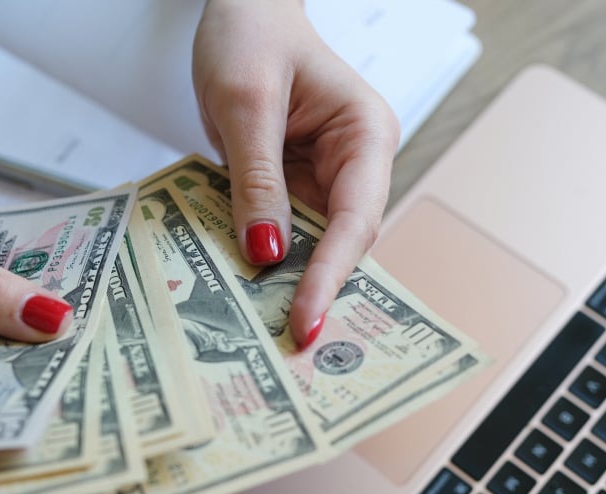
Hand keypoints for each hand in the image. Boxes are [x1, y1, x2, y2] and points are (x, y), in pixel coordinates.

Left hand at [193, 0, 398, 347]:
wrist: (240, 8)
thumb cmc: (250, 34)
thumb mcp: (245, 104)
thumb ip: (256, 179)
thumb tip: (265, 254)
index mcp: (366, 135)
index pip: (354, 220)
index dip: (330, 275)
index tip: (303, 321)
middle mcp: (354, 164)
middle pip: (341, 242)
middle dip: (312, 290)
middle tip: (283, 348)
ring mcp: (323, 177)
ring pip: (310, 245)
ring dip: (285, 283)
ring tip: (257, 332)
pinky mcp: (291, 185)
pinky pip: (281, 230)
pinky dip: (261, 259)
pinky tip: (239, 291)